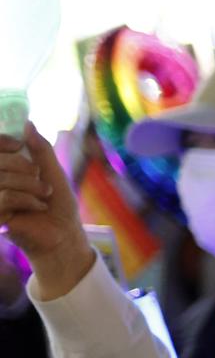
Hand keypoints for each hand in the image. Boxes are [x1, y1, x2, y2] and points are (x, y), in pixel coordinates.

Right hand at [0, 124, 93, 296]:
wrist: (65, 234)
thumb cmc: (58, 204)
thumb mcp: (52, 172)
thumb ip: (40, 149)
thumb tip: (28, 123)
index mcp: (6, 170)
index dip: (1, 142)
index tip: (18, 145)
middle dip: (24, 166)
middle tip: (40, 178)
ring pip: (2, 179)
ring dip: (30, 184)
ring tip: (44, 194)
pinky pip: (5, 196)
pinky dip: (27, 199)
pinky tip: (38, 206)